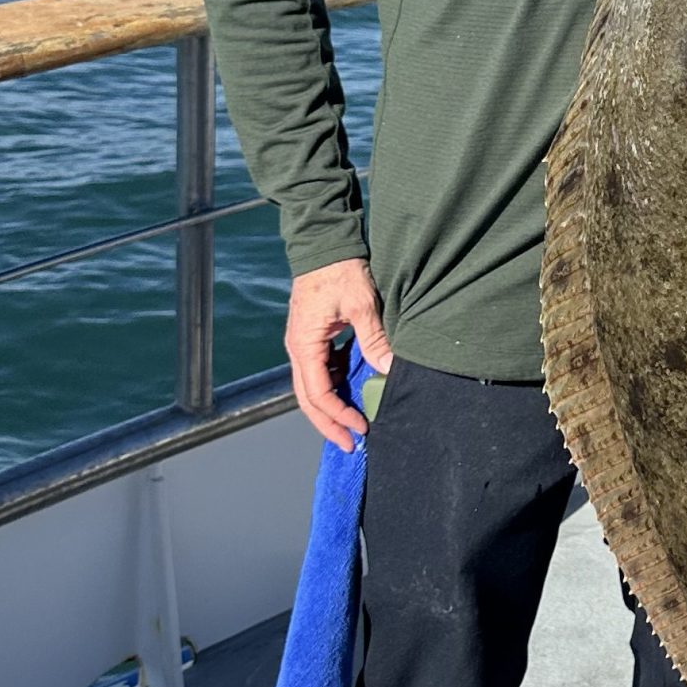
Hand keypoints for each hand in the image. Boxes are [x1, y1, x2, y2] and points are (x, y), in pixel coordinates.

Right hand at [285, 259, 392, 450]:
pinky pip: (320, 370)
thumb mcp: (361, 304)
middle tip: (352, 443)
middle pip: (309, 398)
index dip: (337, 415)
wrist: (324, 243)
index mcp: (304, 344)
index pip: (317, 393)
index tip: (360, 428)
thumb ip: (373, 338)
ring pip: (312, 387)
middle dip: (329, 423)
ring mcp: (303, 343)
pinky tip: (353, 393)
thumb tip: (388, 369)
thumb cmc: (339, 270)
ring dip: (331, 407)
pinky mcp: (313, 337)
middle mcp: (298, 348)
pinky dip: (334, 386)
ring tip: (354, 423)